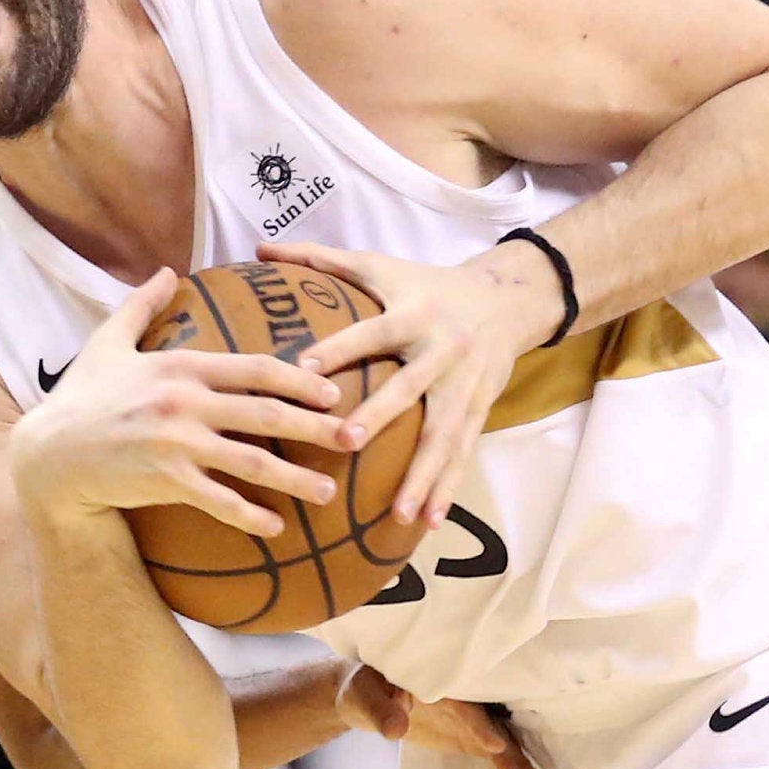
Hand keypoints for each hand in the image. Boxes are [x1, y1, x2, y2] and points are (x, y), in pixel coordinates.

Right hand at [9, 268, 357, 537]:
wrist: (49, 452)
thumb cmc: (80, 396)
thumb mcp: (108, 342)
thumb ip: (141, 305)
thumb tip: (166, 270)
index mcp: (180, 365)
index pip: (254, 369)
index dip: (299, 379)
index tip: (334, 390)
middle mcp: (185, 403)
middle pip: (265, 415)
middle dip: (315, 427)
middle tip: (354, 438)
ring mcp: (176, 444)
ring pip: (250, 462)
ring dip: (295, 479)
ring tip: (329, 494)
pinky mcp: (165, 481)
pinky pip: (217, 501)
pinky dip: (248, 515)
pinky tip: (276, 528)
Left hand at [275, 239, 554, 530]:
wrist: (507, 299)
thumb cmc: (426, 284)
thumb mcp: (380, 265)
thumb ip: (320, 259)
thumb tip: (261, 245)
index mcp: (414, 312)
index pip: (372, 331)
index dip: (340, 347)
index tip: (303, 369)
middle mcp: (444, 349)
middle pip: (411, 386)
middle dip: (382, 415)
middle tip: (346, 443)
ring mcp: (466, 384)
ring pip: (444, 433)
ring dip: (423, 475)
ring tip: (400, 514)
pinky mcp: (480, 409)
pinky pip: (463, 454)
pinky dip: (447, 488)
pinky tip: (429, 522)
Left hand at [339, 664, 553, 768]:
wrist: (366, 694)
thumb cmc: (363, 686)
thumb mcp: (363, 694)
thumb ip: (380, 710)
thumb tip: (396, 727)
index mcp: (439, 680)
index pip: (462, 704)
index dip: (477, 723)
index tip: (493, 744)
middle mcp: (463, 696)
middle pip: (494, 723)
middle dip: (515, 750)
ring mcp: (470, 717)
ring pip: (502, 740)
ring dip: (522, 764)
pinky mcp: (471, 734)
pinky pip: (496, 751)